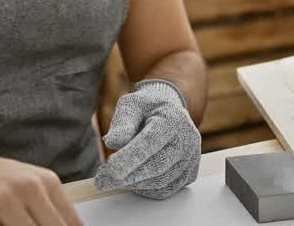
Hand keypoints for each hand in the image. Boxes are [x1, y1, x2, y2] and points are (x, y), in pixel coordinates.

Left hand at [94, 79, 200, 199]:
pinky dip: (146, 190)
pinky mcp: (190, 172)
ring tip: (112, 180)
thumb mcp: (130, 105)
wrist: (169, 112)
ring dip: (134, 184)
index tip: (109, 168)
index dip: (129, 157)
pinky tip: (132, 182)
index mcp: (172, 118)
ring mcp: (191, 157)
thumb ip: (122, 122)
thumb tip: (112, 142)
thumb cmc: (146, 109)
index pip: (151, 142)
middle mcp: (187, 138)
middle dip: (127, 177)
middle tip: (102, 181)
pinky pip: (166, 189)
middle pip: (156, 166)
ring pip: (160, 181)